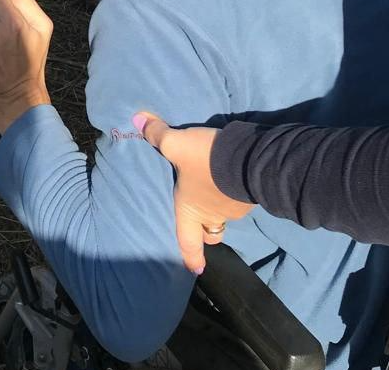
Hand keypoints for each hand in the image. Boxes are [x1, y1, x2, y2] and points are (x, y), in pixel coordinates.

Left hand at [137, 114, 254, 273]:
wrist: (249, 158)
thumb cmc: (205, 162)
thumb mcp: (176, 144)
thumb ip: (157, 134)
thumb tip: (136, 119)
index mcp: (191, 211)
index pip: (188, 242)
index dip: (190, 257)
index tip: (193, 270)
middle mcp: (214, 215)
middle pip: (210, 231)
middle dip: (206, 232)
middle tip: (204, 228)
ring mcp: (236, 208)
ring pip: (226, 215)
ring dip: (221, 207)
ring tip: (216, 192)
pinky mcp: (252, 196)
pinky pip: (240, 200)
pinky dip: (234, 193)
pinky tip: (232, 179)